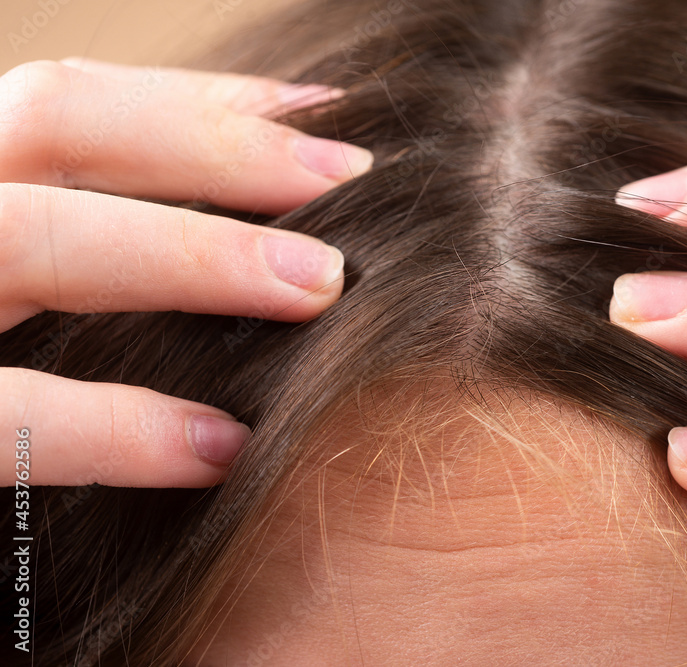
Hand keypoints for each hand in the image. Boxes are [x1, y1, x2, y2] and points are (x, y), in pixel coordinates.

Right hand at [2, 59, 372, 487]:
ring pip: (29, 238)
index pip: (62, 106)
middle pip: (53, 123)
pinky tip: (223, 447)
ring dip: (190, 252)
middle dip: (215, 145)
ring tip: (319, 283)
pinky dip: (114, 428)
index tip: (317, 113)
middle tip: (347, 176)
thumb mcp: (27, 294)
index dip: (190, 100)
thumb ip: (100, 256)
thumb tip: (268, 233)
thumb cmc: (10, 371)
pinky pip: (3, 417)